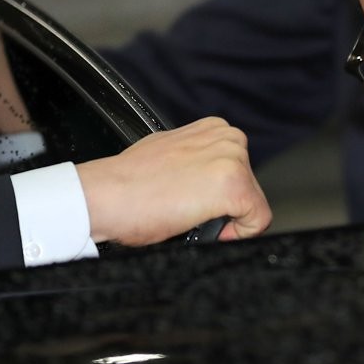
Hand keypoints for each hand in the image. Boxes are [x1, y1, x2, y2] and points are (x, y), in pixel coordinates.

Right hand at [75, 117, 271, 244]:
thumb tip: (205, 178)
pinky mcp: (235, 187)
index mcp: (215, 129)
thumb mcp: (173, 157)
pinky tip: (202, 226)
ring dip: (226, 219)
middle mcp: (228, 139)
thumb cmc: (129, 184)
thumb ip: (198, 161)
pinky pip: (257, 221)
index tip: (198, 204)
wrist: (105, 195)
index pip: (239, 171)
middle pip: (250, 187)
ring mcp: (233, 161)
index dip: (220, 197)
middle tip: (189, 212)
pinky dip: (236, 235)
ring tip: (189, 214)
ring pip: (253, 205)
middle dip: (225, 208)